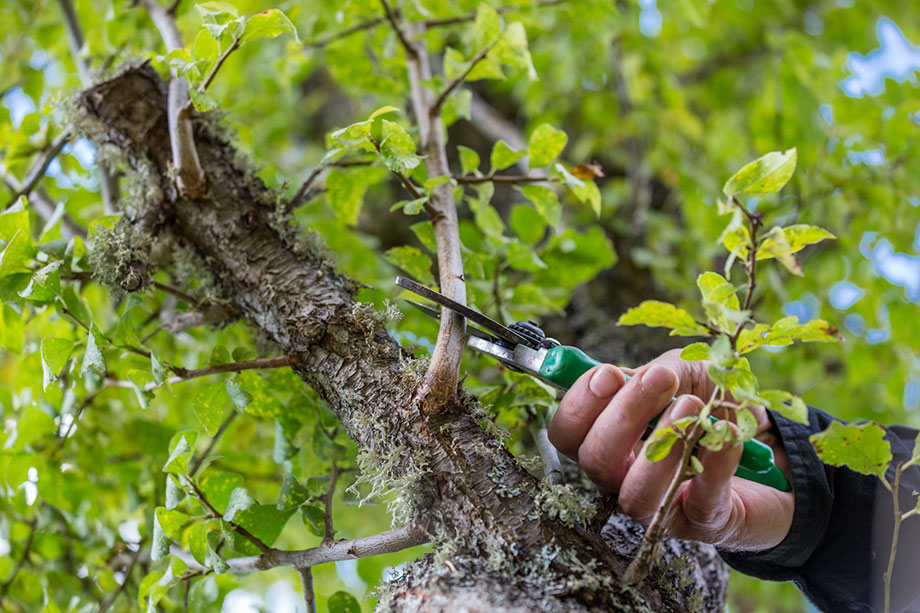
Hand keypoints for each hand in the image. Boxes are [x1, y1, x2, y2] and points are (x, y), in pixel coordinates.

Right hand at [547, 348, 794, 550]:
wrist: (774, 443)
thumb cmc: (715, 404)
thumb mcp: (684, 374)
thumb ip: (655, 373)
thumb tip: (617, 375)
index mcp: (609, 439)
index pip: (567, 435)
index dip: (578, 406)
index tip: (609, 375)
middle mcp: (624, 477)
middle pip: (595, 462)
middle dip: (623, 416)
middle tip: (661, 379)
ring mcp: (662, 506)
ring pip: (636, 495)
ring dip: (662, 446)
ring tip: (691, 406)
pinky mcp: (706, 522)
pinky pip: (701, 500)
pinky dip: (713, 463)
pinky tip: (726, 432)